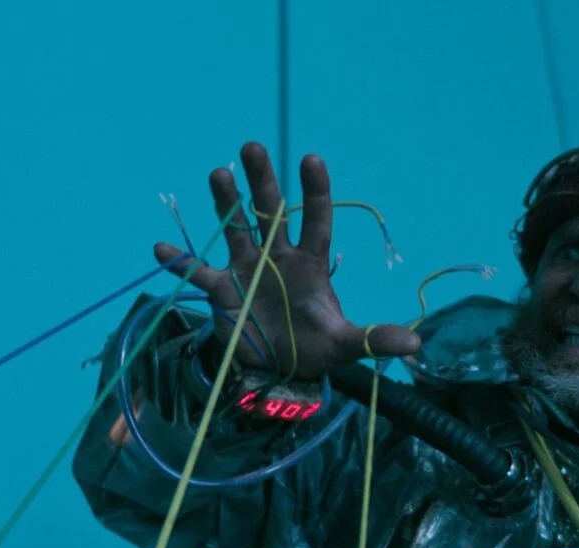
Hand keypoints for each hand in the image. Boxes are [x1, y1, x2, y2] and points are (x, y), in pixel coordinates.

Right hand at [154, 141, 420, 378]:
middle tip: (252, 146)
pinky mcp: (221, 290)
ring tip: (218, 173)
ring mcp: (247, 269)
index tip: (312, 159)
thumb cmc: (316, 346)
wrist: (281, 369)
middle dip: (262, 182)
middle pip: (270, 212)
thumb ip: (376, 340)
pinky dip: (180, 262)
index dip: (315, 192)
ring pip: (235, 228)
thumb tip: (416, 345)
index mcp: (311, 262)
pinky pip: (197, 273)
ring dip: (225, 203)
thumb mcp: (347, 345)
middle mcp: (278, 257)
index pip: (316, 220)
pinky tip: (162, 249)